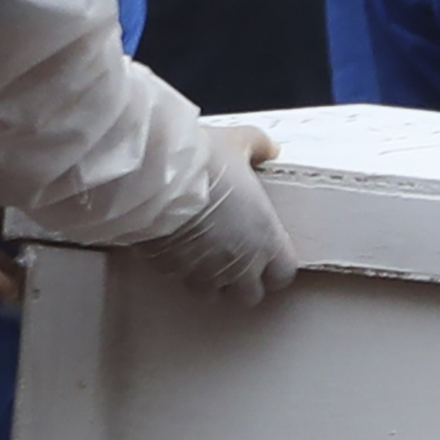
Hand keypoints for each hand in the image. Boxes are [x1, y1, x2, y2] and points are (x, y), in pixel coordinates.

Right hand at [148, 122, 295, 305]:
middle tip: (233, 260)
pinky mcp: (173, 271)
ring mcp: (205, 271)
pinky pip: (180, 280)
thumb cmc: (204, 163)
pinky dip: (180, 270)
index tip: (266, 258)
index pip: (283, 275)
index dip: (275, 270)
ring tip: (201, 256)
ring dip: (210, 279)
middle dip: (242, 282)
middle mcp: (239, 262)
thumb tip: (269, 149)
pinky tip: (175, 249)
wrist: (156, 177)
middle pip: (249, 295)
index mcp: (265, 237)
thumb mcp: (239, 143)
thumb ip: (259, 147)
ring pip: (213, 294)